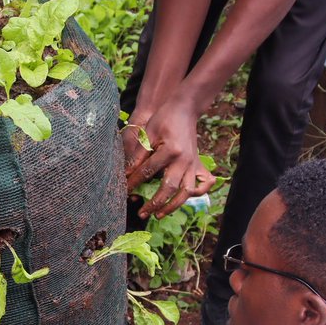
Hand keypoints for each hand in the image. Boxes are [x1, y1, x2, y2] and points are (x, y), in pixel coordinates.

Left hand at [125, 98, 212, 218]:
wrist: (184, 109)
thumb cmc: (163, 119)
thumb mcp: (148, 133)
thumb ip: (138, 155)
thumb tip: (126, 175)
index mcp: (170, 150)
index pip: (148, 172)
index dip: (134, 182)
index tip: (123, 191)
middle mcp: (184, 160)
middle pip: (169, 188)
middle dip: (154, 204)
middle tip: (141, 213)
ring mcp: (193, 163)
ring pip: (186, 192)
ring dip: (172, 206)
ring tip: (158, 215)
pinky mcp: (197, 165)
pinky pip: (201, 185)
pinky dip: (195, 195)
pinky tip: (182, 201)